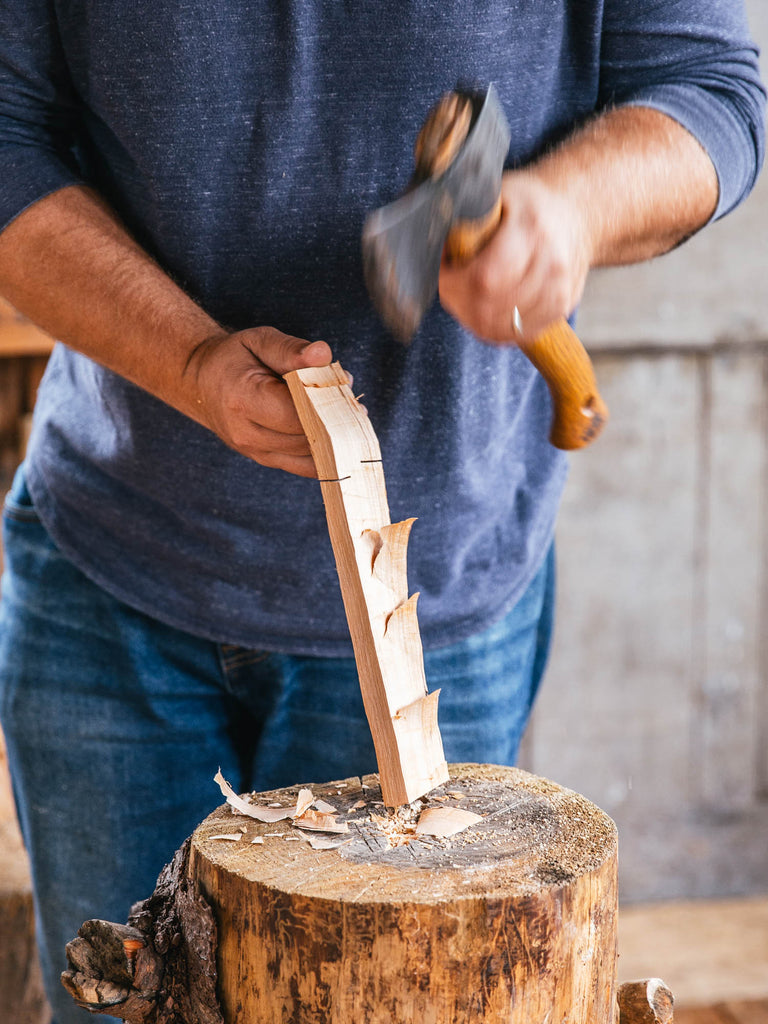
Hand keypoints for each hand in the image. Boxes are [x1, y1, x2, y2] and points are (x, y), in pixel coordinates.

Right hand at [184, 327, 332, 476]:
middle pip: (306, 437)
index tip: (341, 386)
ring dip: (333, 436)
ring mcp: (255, 452)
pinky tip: (335, 432)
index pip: (297, 412)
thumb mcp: (259, 341)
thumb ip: (291, 350)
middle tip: (348, 398)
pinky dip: (326, 452)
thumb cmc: (234, 358)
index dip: (325, 402)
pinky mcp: (266, 460)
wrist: (201, 383)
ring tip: (343, 411)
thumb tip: (323, 355)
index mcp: (242, 399)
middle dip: (333, 419)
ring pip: (310, 456)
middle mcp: (246, 433)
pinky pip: (305, 466)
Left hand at [438, 170, 590, 343]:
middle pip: (489, 309)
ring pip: (501, 328)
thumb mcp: (493, 194)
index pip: (484, 279)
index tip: (442, 273)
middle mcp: (551, 263)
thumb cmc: (527, 202)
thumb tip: (427, 243)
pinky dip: (494, 328)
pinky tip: (486, 310)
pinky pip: (517, 335)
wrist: (577, 212)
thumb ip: (463, 219)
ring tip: (467, 295)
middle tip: (451, 287)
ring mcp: (560, 290)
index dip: (453, 285)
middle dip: (458, 303)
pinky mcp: (562, 308)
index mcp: (531, 230)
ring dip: (473, 318)